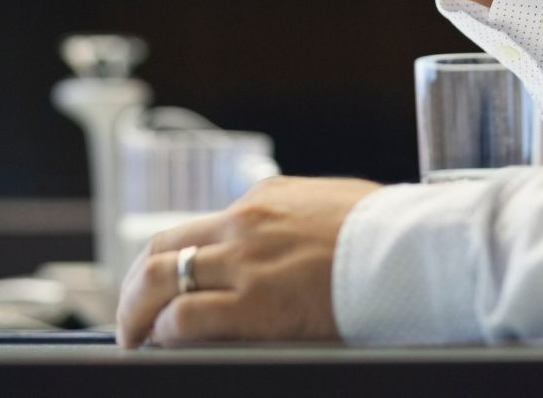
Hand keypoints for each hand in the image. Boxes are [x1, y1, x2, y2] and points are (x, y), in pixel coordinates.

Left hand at [117, 177, 379, 347]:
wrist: (413, 251)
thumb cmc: (390, 234)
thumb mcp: (332, 209)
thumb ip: (296, 224)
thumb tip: (289, 244)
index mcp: (264, 199)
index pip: (195, 229)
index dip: (166, 260)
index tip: (157, 284)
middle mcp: (244, 223)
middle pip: (161, 248)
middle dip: (134, 285)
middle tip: (129, 316)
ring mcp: (245, 262)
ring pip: (158, 279)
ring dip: (135, 312)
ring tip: (132, 337)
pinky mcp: (254, 304)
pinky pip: (185, 317)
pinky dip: (163, 332)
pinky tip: (162, 344)